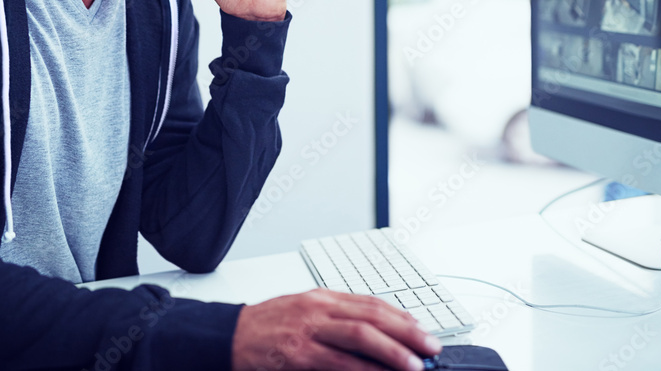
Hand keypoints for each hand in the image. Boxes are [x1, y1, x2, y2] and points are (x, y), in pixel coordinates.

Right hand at [231, 289, 441, 370]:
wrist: (229, 337)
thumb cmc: (267, 327)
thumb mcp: (304, 311)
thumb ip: (336, 317)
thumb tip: (376, 330)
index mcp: (323, 297)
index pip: (372, 303)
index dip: (402, 317)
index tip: (423, 331)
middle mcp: (319, 309)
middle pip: (373, 316)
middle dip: (408, 332)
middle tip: (431, 347)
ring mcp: (309, 330)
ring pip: (361, 335)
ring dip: (393, 351)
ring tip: (415, 365)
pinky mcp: (298, 354)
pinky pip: (338, 362)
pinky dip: (364, 370)